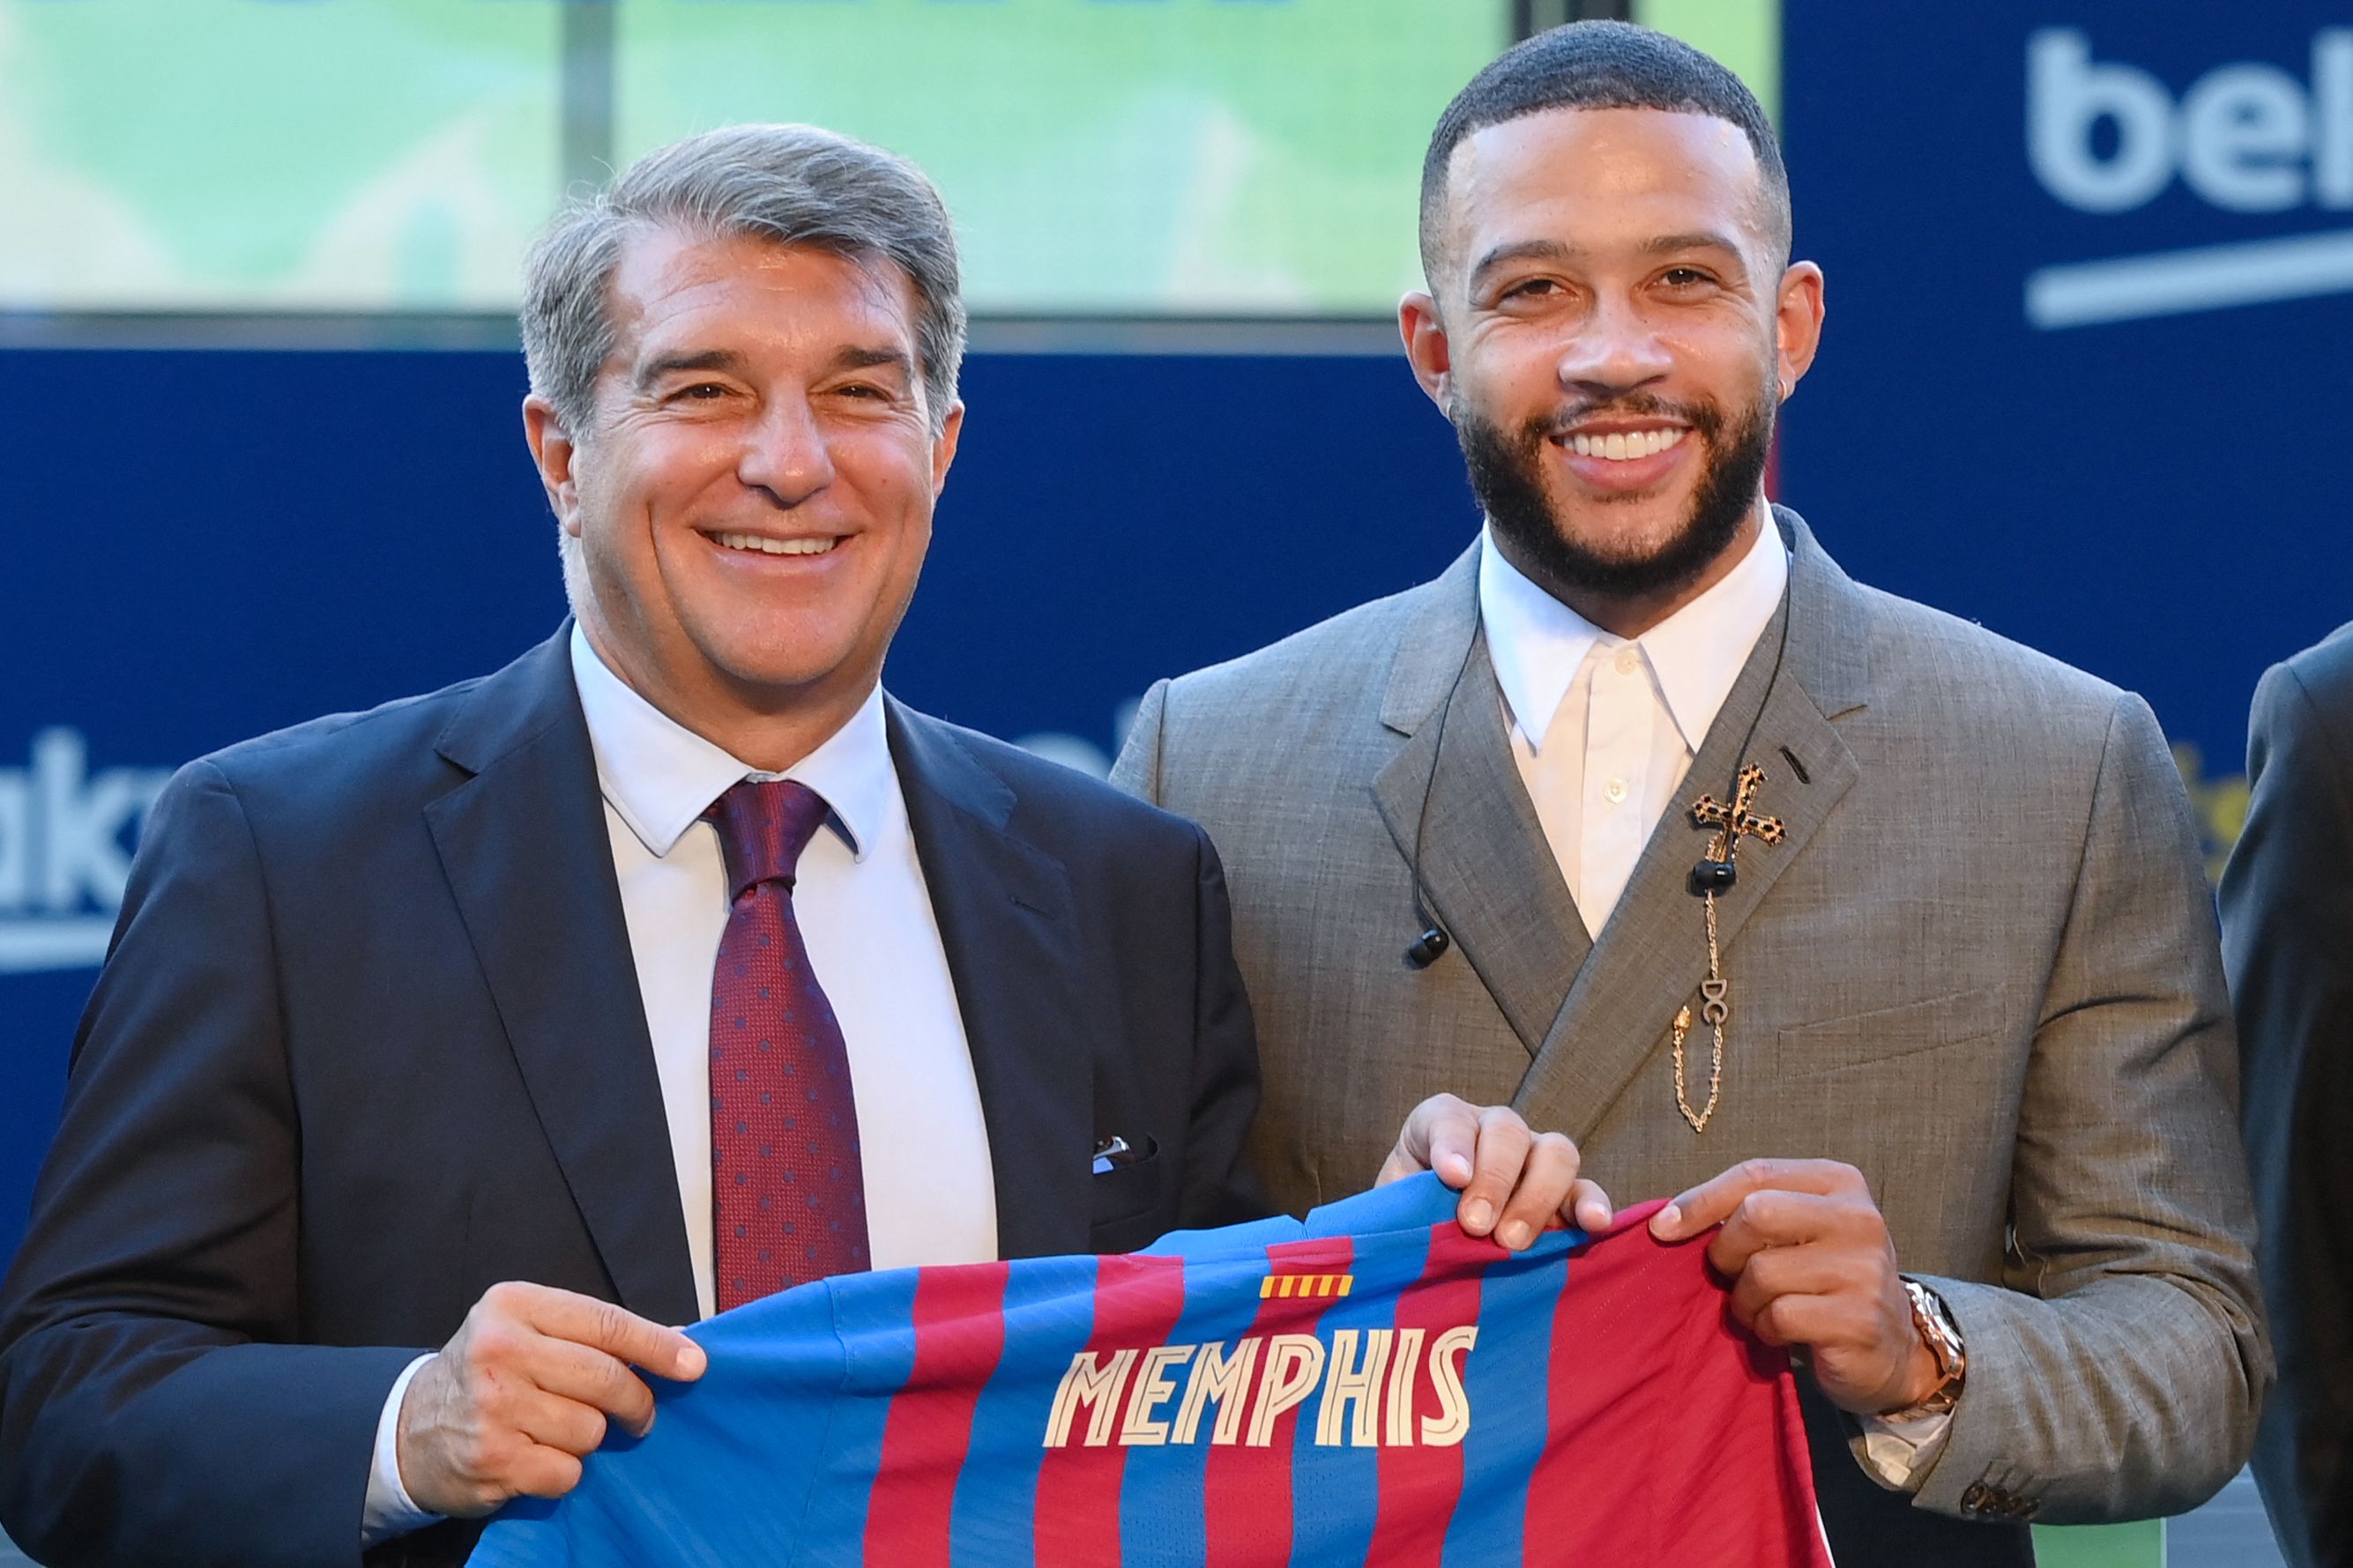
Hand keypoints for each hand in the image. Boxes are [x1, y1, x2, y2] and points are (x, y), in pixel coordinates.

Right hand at [395, 1281, 707, 1516]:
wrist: (410, 1429)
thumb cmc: (490, 1373)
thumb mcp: (531, 1331)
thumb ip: (597, 1334)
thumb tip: (681, 1341)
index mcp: (515, 1305)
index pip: (607, 1323)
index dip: (658, 1346)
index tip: (695, 1364)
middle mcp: (500, 1350)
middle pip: (606, 1378)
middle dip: (636, 1402)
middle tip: (639, 1415)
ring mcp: (493, 1407)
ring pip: (590, 1429)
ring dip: (589, 1438)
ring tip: (558, 1431)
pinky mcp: (492, 1459)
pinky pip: (567, 1471)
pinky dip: (565, 1471)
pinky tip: (536, 1457)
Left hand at [1378, 1093, 1612, 1249]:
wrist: (1431, 1247)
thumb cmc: (1407, 1224)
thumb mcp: (1391, 1213)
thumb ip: (1397, 1212)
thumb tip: (1391, 1232)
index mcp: (1440, 1125)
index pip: (1447, 1119)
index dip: (1452, 1143)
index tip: (1451, 1177)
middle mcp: (1491, 1132)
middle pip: (1507, 1132)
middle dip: (1494, 1177)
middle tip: (1477, 1225)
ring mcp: (1534, 1159)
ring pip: (1555, 1153)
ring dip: (1538, 1196)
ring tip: (1513, 1241)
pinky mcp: (1566, 1195)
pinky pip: (1587, 1191)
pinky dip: (1592, 1205)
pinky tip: (1593, 1225)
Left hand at [1651, 1158, 1941, 1415]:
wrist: (1891, 1347)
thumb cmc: (1823, 1280)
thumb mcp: (1797, 1231)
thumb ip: (1747, 1212)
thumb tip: (1666, 1221)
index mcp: (1839, 1182)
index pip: (1755, 1174)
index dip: (1700, 1200)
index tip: (1661, 1228)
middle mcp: (1859, 1219)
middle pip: (1755, 1215)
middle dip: (1725, 1251)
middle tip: (1731, 1276)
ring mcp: (1864, 1270)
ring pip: (1761, 1272)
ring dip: (1744, 1300)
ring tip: (1761, 1309)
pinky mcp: (1859, 1320)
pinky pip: (1778, 1316)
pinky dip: (1764, 1328)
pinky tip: (1779, 1331)